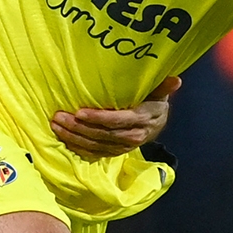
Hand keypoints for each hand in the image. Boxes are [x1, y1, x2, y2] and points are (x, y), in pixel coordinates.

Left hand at [52, 75, 178, 158]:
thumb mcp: (160, 93)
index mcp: (143, 120)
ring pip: (96, 145)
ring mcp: (122, 147)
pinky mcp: (114, 152)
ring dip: (74, 137)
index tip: (80, 112)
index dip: (99, 118)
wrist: (157, 125)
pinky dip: (78, 147)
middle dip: (79, 127)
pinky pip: (94, 153)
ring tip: (56, 126)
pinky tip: (64, 139)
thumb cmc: (153, 103)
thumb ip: (163, 87)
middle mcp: (133, 136)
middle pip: (103, 134)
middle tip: (59, 117)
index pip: (118, 121)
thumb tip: (176, 79)